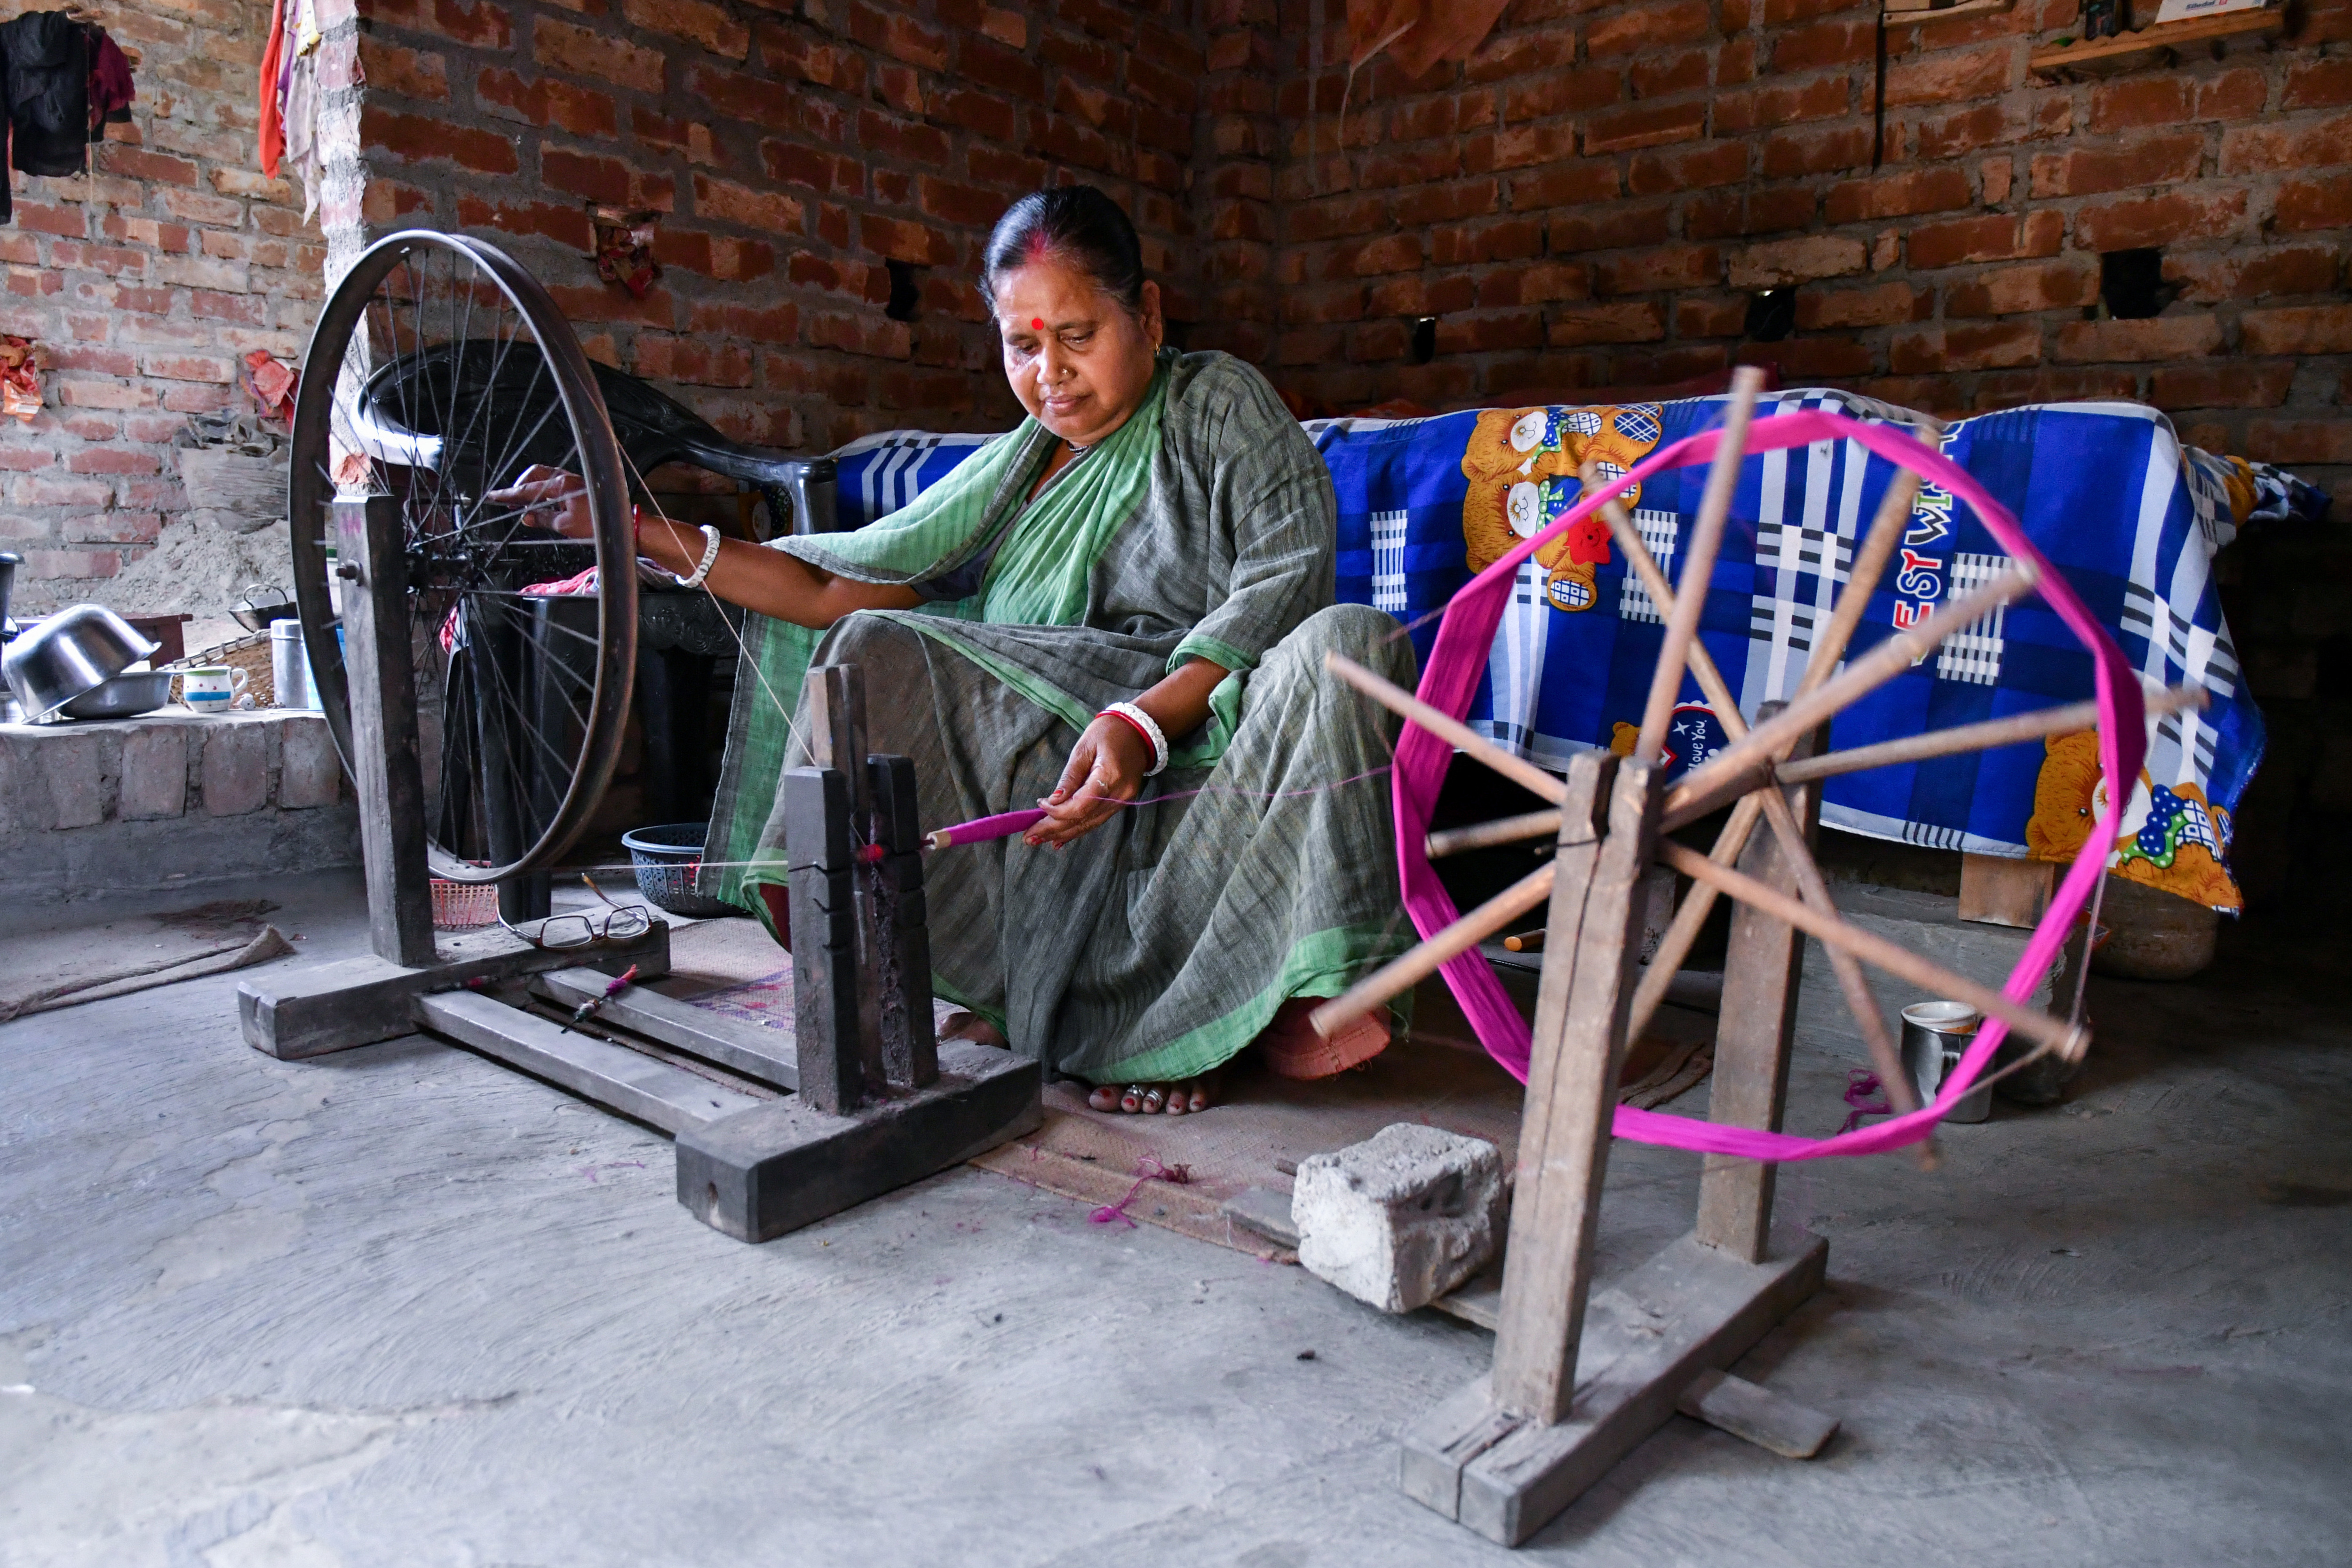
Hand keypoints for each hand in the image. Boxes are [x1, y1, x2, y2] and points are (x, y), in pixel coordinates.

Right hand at [486, 464, 593, 538]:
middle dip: (521, 485)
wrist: (625, 525)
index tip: (494, 496)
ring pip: (545, 477)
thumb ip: (543, 519)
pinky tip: (543, 503)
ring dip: (533, 488)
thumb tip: (526, 517)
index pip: (528, 489)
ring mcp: (574, 480)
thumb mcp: (565, 526)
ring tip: (525, 504)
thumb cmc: (600, 525)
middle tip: (511, 500)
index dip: (509, 494)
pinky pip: (556, 483)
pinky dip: (545, 490)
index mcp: (561, 486)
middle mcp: (567, 478)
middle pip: (535, 474)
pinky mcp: (580, 486)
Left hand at [1024, 714, 1150, 848]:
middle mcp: (1120, 794)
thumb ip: (1070, 777)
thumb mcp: (1083, 748)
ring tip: (1038, 840)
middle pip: (1083, 819)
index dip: (1057, 811)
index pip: (1081, 805)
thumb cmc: (1108, 733)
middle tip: (1029, 837)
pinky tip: (1060, 838)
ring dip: (1063, 834)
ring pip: (1090, 824)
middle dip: (1054, 829)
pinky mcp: (1121, 803)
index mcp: (1110, 776)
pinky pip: (1097, 820)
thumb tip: (1054, 800)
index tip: (1039, 804)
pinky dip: (1078, 829)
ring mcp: (1123, 801)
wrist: (1138, 731)